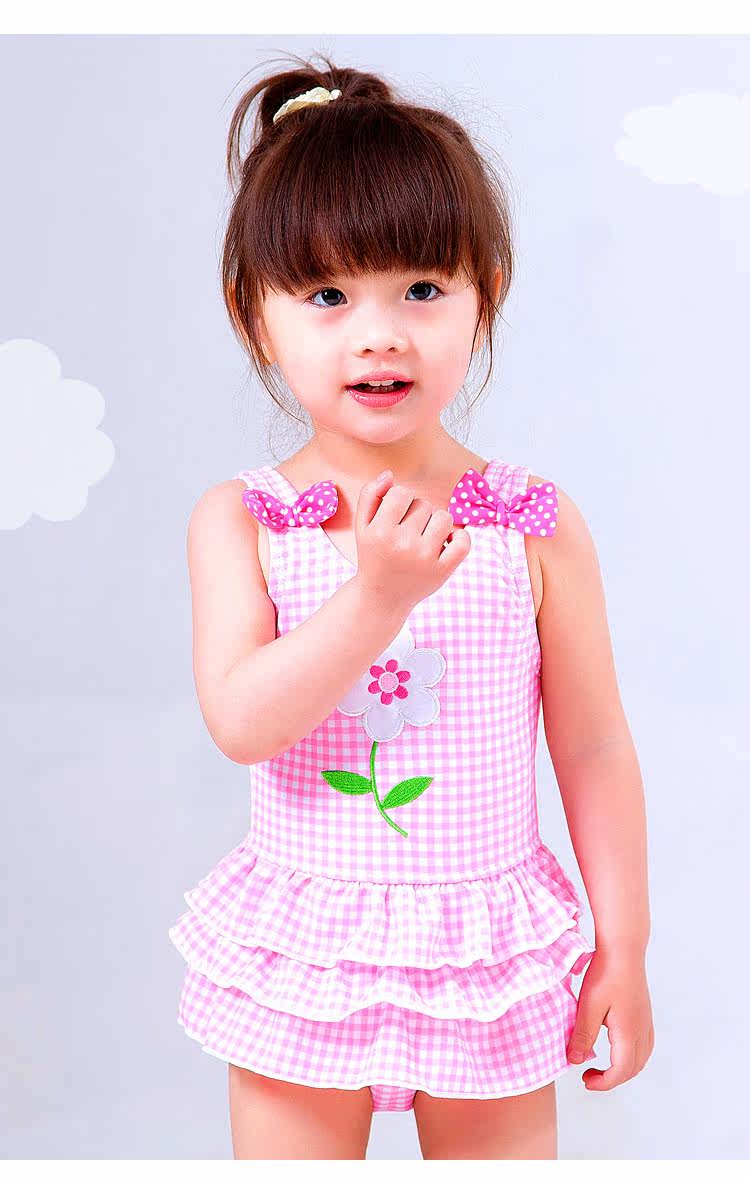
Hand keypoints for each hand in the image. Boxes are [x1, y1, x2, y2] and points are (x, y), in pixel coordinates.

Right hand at [353, 469, 470, 611]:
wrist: (382, 597)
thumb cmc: (374, 556)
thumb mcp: (362, 526)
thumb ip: (370, 495)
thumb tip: (389, 474)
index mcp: (380, 531)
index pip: (401, 492)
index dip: (400, 500)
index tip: (396, 515)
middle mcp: (402, 544)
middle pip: (424, 505)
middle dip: (417, 514)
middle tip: (408, 532)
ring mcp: (425, 558)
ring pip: (444, 518)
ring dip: (436, 524)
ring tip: (424, 538)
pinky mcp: (443, 571)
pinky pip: (463, 541)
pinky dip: (459, 538)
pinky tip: (446, 543)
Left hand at [566, 944, 654, 1089]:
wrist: (623, 948)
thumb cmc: (605, 973)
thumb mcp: (588, 1006)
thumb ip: (582, 1036)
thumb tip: (574, 1061)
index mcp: (628, 1032)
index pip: (620, 1071)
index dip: (603, 1083)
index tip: (585, 1080)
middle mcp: (642, 1030)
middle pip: (633, 1069)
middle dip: (612, 1079)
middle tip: (589, 1076)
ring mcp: (646, 1022)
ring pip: (641, 1059)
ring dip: (623, 1069)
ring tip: (602, 1067)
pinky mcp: (645, 1014)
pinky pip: (644, 1046)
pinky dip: (632, 1056)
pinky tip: (617, 1048)